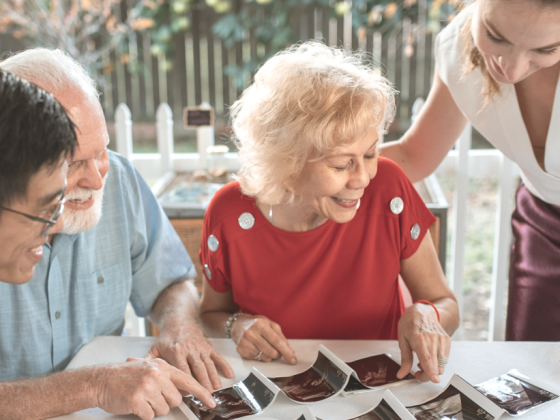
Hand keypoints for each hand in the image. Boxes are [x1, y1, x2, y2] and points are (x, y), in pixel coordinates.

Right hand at [94, 358, 214, 419]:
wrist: (102, 380)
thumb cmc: (126, 376)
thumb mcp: (149, 369)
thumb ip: (167, 377)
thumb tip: (184, 391)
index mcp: (162, 366)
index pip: (188, 381)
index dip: (201, 393)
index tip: (211, 401)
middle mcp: (157, 375)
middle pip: (176, 400)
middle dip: (166, 402)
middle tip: (152, 396)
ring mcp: (147, 387)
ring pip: (164, 409)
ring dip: (153, 408)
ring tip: (142, 397)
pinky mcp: (137, 400)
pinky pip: (150, 415)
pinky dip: (143, 413)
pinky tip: (135, 403)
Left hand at [144, 326, 233, 391]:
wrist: (180, 321)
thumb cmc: (168, 338)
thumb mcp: (155, 348)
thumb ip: (146, 360)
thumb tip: (132, 367)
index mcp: (175, 351)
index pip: (181, 369)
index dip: (184, 381)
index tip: (185, 394)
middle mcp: (189, 349)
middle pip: (197, 367)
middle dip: (202, 381)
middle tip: (206, 393)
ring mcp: (200, 348)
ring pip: (208, 363)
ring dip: (213, 376)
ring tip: (216, 388)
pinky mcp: (208, 346)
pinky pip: (217, 356)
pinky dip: (224, 365)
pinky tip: (229, 373)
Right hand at [231, 314, 296, 363]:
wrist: (238, 324)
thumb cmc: (257, 324)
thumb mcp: (270, 324)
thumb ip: (281, 337)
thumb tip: (290, 351)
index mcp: (261, 324)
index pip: (277, 342)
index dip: (287, 352)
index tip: (293, 360)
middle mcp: (251, 333)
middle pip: (272, 352)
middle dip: (278, 354)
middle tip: (277, 350)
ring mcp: (244, 342)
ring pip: (265, 358)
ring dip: (269, 356)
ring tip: (265, 347)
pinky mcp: (240, 350)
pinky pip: (256, 359)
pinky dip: (259, 356)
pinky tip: (256, 348)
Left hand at [396, 302, 450, 382]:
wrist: (423, 311)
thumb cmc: (410, 324)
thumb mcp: (402, 339)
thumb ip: (404, 359)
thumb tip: (401, 374)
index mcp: (419, 338)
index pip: (427, 358)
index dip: (431, 371)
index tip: (434, 380)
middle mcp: (433, 339)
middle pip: (436, 366)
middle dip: (427, 376)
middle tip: (417, 372)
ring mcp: (442, 340)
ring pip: (442, 365)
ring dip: (433, 370)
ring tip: (422, 362)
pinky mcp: (447, 341)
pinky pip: (445, 359)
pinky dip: (438, 363)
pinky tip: (430, 357)